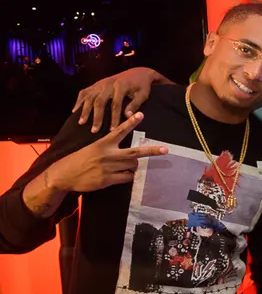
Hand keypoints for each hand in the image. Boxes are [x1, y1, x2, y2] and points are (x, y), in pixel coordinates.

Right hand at [45, 112, 167, 192]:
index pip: (119, 131)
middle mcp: (108, 154)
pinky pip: (126, 177)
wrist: (64, 175)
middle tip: (165, 150)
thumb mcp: (91, 149)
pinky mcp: (107, 179)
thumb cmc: (78, 160)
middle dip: (151, 151)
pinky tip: (121, 175)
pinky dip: (127, 176)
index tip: (141, 114)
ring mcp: (109, 168)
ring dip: (133, 166)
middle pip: (135, 153)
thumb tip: (126, 154)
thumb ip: (107, 148)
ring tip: (125, 166)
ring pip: (132, 166)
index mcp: (102, 144)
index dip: (131, 123)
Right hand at [72, 68, 161, 132]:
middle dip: (96, 117)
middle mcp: (108, 83)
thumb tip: (127, 116)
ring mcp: (100, 83)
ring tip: (81, 122)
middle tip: (94, 130)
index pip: (116, 104)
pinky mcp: (96, 83)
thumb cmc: (142, 85)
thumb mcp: (143, 94)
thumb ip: (135, 104)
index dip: (114, 118)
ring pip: (89, 97)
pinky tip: (75, 110)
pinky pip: (85, 92)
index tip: (112, 130)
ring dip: (84, 110)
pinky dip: (79, 101)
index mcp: (121, 86)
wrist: (138, 72)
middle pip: (99, 101)